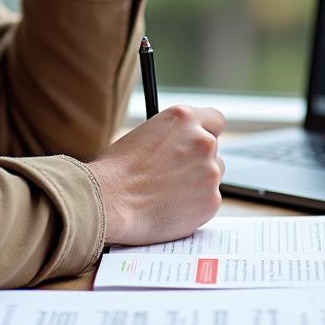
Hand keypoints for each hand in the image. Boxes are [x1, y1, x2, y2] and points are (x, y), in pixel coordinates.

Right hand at [87, 106, 225, 244]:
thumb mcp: (144, 133)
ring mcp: (210, 172)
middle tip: (175, 173)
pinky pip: (208, 200)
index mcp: (184, 118)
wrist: (109, 200)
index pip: (214, 119)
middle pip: (213, 149)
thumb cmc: (115, 169)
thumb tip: (180, 146)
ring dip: (197, 182)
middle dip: (198, 160)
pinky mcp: (211, 201)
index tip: (198, 142)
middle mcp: (203, 140)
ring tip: (167, 193)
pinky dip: (194, 206)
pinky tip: (170, 207)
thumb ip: (172, 136)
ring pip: (212, 175)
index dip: (205, 131)